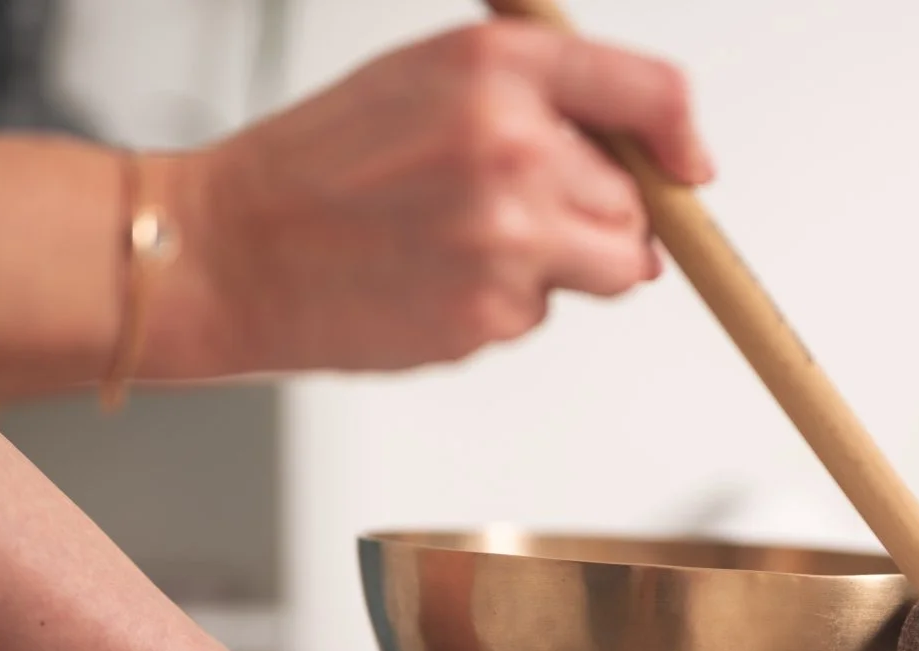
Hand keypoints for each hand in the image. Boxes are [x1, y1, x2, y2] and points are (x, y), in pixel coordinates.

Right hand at [171, 21, 713, 376]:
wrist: (229, 250)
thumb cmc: (318, 166)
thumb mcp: (429, 79)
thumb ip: (536, 102)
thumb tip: (638, 153)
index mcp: (500, 68)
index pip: (651, 94)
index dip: (682, 137)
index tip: (690, 167)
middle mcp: (515, 144)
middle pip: (636, 200)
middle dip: (592, 215)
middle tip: (505, 214)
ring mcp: (508, 235)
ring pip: (612, 267)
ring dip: (564, 266)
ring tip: (469, 245)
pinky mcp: (492, 311)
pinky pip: (543, 314)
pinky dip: (504, 306)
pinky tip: (435, 280)